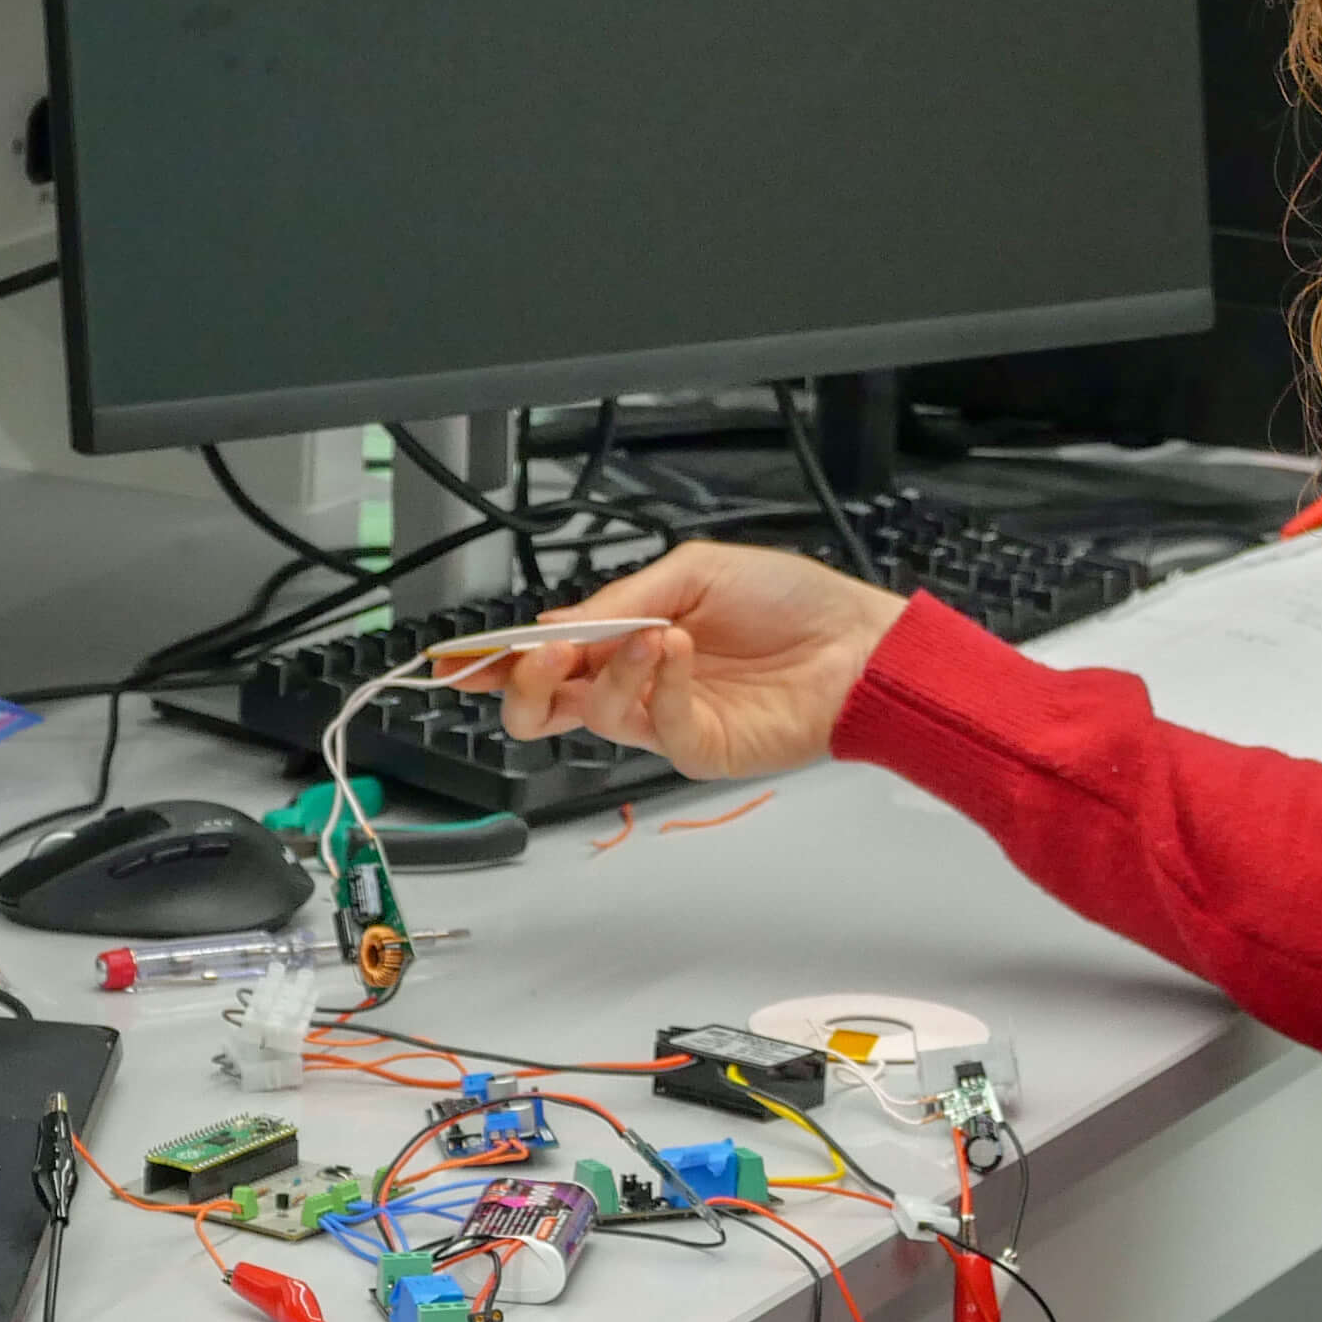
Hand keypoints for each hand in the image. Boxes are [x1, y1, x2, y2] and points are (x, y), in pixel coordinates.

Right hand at [473, 542, 908, 780]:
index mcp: (624, 639)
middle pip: (545, 709)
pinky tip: (677, 649)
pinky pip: (654, 725)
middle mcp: (635, 685)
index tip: (463, 657)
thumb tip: (552, 625)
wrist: (858, 645)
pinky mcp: (697, 748)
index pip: (543, 658)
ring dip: (608, 667)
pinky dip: (657, 683)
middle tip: (539, 657)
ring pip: (592, 715)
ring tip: (652, 633)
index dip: (498, 661)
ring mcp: (663, 721)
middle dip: (525, 684)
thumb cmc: (789, 603)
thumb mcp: (692, 573)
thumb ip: (619, 602)